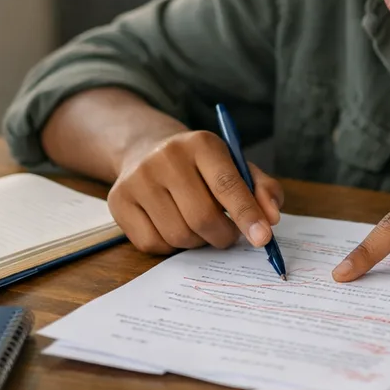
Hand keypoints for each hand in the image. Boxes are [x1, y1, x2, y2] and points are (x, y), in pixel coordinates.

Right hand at [107, 130, 283, 254]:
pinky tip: (173, 226)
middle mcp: (165, 158)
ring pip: (178, 235)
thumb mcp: (235, 166)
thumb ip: (261, 190)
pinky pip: (153, 244)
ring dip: (197, 242)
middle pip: (202, 217)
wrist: (147, 150)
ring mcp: (138, 180)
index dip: (247, 214)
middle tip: (229, 235)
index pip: (227, 184)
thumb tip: (271, 218)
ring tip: (200, 226)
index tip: (263, 238)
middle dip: (223, 236)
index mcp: (201, 144)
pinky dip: (170, 246)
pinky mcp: (119, 201)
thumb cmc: (201, 166)